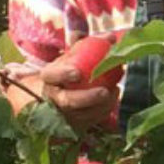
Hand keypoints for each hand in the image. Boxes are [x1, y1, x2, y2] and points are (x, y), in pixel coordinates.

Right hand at [0, 56, 119, 132]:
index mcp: (49, 78)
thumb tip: (111, 38)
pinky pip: (89, 122)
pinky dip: (103, 112)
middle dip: (86, 98)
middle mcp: (51, 98)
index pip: (52, 76)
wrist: (53, 94)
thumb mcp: (73, 56)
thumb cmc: (66, 71)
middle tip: (104, 91)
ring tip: (114, 91)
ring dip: (101, 106)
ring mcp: (60, 115)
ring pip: (81, 115)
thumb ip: (91, 45)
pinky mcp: (70, 126)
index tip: (78, 73)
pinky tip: (113, 99)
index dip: (63, 75)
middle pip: (67, 102)